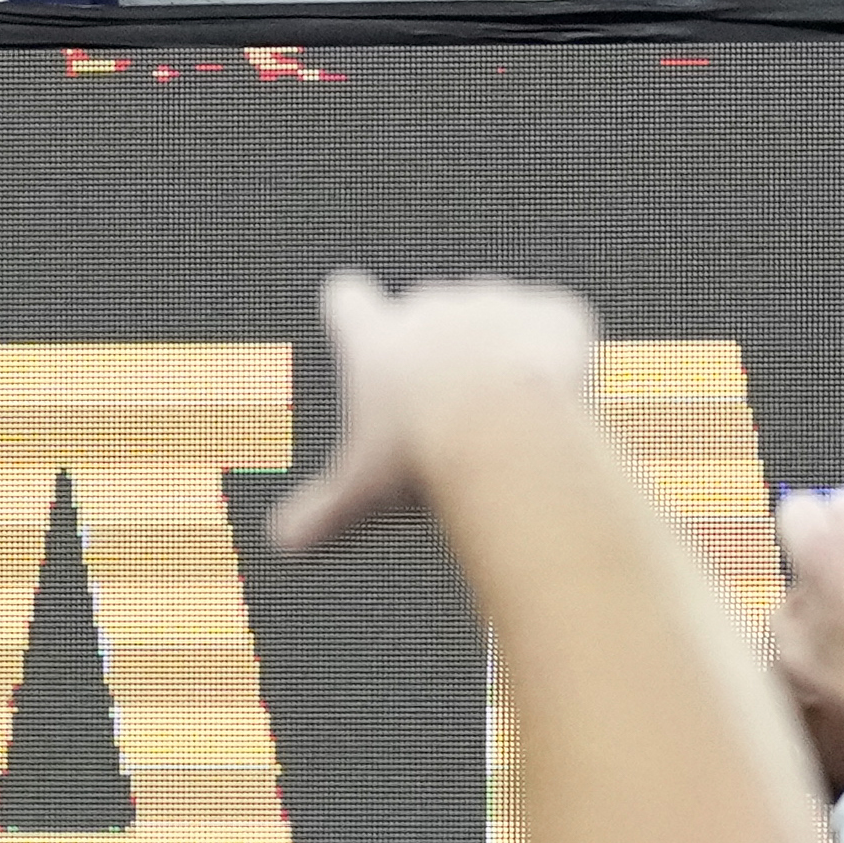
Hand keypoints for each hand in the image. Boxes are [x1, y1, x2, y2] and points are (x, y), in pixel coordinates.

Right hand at [265, 268, 601, 552]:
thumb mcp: (359, 496)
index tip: (352, 305)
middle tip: (453, 407)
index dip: (353, 308)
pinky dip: (559, 354)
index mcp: (376, 340)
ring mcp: (498, 301)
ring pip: (498, 320)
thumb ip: (320, 514)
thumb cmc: (425, 459)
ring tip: (508, 414)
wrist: (509, 429)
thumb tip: (285, 542)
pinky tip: (556, 398)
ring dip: (502, 352)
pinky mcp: (554, 310)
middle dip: (441, 348)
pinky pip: (556, 326)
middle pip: (430, 311)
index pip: (349, 300)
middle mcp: (434, 305)